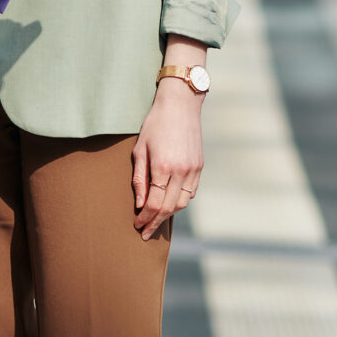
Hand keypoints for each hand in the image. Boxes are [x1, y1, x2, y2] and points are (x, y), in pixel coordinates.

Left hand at [131, 78, 203, 240]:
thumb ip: (139, 178)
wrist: (180, 104)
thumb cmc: (155, 124)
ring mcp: (193, 169)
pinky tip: (171, 202)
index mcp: (162, 167)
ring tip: (156, 219)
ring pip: (182, 203)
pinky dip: (181, 201)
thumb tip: (140, 204)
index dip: (145, 218)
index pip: (154, 204)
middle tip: (145, 232)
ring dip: (169, 214)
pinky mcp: (199, 166)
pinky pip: (191, 192)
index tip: (137, 225)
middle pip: (169, 208)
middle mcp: (181, 171)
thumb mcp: (140, 149)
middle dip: (155, 223)